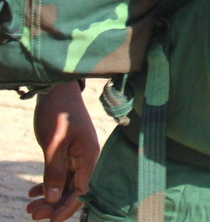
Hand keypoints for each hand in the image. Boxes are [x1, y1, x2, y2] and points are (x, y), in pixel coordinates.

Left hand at [27, 83, 98, 221]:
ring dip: (49, 197)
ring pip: (65, 184)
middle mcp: (85, 158)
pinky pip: (60, 174)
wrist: (57, 91)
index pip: (81, 191)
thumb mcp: (53, 144)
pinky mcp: (67, 152)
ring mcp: (77, 155)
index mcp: (88, 156)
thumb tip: (53, 198)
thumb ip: (54, 171)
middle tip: (32, 215)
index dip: (66, 208)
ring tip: (30, 208)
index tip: (48, 220)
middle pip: (73, 190)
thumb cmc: (58, 115)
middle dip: (54, 205)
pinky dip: (47, 184)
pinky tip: (32, 192)